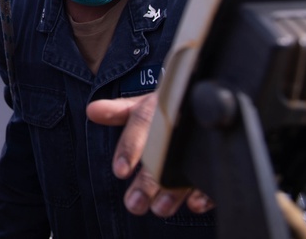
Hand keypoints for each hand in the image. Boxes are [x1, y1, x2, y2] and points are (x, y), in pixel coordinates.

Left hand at [87, 93, 213, 216]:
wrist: (201, 97)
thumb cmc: (165, 108)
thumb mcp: (141, 106)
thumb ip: (117, 111)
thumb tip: (91, 111)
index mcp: (157, 108)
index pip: (142, 125)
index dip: (130, 148)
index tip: (119, 171)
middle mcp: (178, 124)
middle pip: (163, 154)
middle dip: (148, 181)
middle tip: (134, 204)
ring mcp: (198, 141)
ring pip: (187, 167)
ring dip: (174, 191)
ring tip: (160, 209)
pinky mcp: (214, 156)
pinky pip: (213, 174)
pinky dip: (206, 191)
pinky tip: (196, 203)